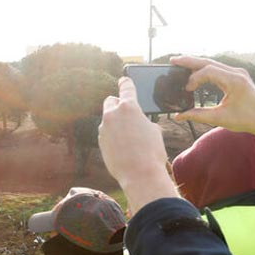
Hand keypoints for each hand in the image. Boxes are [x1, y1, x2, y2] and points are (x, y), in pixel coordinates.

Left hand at [98, 77, 178, 213]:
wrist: (139, 174)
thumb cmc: (151, 151)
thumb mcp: (153, 130)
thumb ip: (142, 120)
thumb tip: (137, 122)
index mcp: (129, 107)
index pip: (126, 88)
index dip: (126, 83)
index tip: (123, 80)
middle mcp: (112, 115)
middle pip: (110, 101)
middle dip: (116, 103)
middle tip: (125, 110)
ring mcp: (104, 128)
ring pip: (108, 119)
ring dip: (115, 123)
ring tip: (128, 136)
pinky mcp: (100, 141)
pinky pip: (106, 133)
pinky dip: (112, 135)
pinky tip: (122, 146)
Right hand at [170, 56, 254, 135]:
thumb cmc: (246, 119)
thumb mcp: (219, 118)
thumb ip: (196, 115)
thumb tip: (177, 116)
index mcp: (234, 81)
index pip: (208, 71)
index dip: (194, 78)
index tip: (186, 89)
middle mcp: (236, 73)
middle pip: (209, 62)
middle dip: (190, 61)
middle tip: (173, 60)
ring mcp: (238, 73)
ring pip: (213, 63)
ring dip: (196, 64)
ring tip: (180, 64)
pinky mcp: (237, 76)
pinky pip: (218, 69)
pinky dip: (205, 69)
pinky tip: (195, 72)